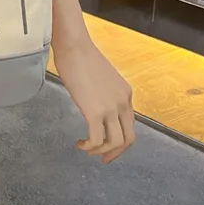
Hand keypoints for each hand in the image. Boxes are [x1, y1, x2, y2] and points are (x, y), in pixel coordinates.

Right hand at [54, 40, 134, 163]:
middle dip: (115, 152)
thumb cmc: (80, 56)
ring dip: (100, 151)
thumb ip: (104, 94)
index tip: (107, 146)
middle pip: (128, 139)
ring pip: (115, 143)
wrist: (74, 46)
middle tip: (102, 158)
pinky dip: (89, 146)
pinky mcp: (95, 112)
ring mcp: (111, 108)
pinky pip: (97, 139)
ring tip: (86, 148)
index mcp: (126, 94)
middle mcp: (123, 103)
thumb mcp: (101, 78)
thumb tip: (94, 104)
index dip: (120, 140)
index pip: (129, 125)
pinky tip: (80, 143)